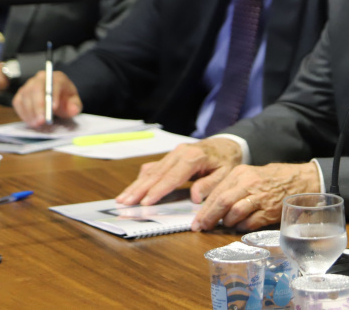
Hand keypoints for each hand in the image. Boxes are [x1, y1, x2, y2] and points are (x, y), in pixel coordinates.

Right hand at [12, 71, 82, 126]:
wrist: (55, 100)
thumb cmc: (65, 100)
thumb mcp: (74, 103)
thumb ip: (75, 106)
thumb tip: (74, 109)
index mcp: (57, 77)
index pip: (54, 83)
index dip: (53, 95)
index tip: (54, 108)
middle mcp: (41, 78)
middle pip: (36, 89)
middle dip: (39, 105)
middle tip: (42, 120)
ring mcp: (28, 85)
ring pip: (26, 96)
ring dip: (31, 112)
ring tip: (37, 124)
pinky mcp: (20, 94)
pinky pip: (18, 102)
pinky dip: (23, 113)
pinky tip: (31, 122)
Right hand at [115, 138, 242, 205]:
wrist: (226, 144)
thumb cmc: (226, 161)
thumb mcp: (225, 174)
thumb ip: (209, 185)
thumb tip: (194, 197)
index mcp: (193, 157)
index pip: (172, 177)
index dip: (158, 190)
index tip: (145, 202)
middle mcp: (179, 153)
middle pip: (156, 174)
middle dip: (139, 189)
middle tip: (124, 202)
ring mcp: (173, 154)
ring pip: (151, 171)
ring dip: (136, 185)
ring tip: (122, 199)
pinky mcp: (169, 157)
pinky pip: (153, 168)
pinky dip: (141, 180)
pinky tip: (132, 190)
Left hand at [191, 162, 320, 231]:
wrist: (300, 180)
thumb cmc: (272, 179)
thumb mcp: (250, 174)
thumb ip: (232, 187)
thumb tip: (212, 206)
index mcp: (241, 173)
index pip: (216, 193)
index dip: (204, 209)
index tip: (197, 222)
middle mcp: (249, 184)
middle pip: (222, 203)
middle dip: (209, 218)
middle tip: (202, 228)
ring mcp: (260, 198)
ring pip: (234, 214)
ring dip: (227, 223)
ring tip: (227, 225)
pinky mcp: (269, 211)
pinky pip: (249, 223)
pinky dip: (241, 227)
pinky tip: (241, 226)